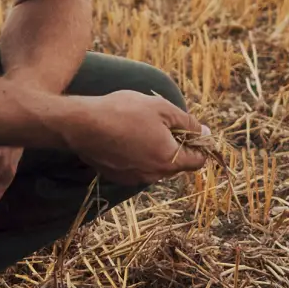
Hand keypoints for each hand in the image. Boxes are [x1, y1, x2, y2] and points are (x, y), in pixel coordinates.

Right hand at [59, 90, 208, 185]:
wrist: (82, 124)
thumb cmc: (124, 112)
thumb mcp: (162, 109)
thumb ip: (188, 123)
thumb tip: (205, 132)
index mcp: (169, 160)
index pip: (197, 161)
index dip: (200, 145)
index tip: (191, 130)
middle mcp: (154, 175)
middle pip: (177, 164)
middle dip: (178, 146)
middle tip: (165, 123)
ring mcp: (134, 178)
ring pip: (156, 166)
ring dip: (157, 150)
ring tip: (143, 127)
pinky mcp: (117, 177)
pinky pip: (138, 167)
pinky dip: (139, 155)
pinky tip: (127, 137)